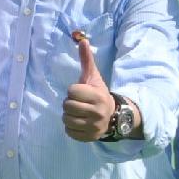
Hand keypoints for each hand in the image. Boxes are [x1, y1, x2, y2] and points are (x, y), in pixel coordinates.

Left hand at [59, 28, 120, 142]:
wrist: (112, 116)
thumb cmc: (98, 93)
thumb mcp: (93, 77)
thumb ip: (86, 60)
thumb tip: (82, 40)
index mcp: (97, 96)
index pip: (71, 91)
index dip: (73, 90)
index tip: (80, 92)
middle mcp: (97, 112)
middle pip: (67, 106)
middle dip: (69, 103)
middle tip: (78, 103)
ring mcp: (94, 126)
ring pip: (66, 120)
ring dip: (68, 115)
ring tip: (78, 113)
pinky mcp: (90, 137)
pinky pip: (69, 132)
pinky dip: (71, 127)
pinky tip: (79, 122)